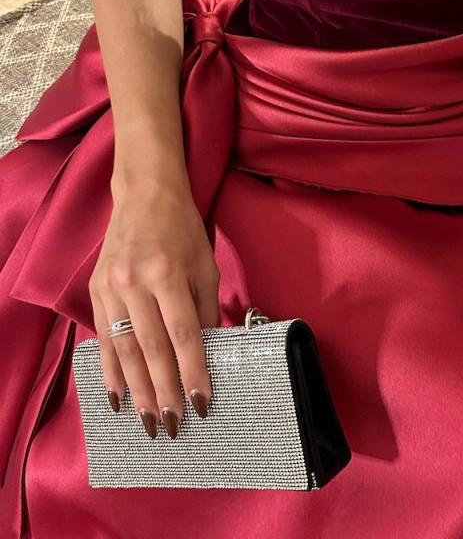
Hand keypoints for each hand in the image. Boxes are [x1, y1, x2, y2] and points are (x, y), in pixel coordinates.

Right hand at [88, 173, 219, 437]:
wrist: (144, 194)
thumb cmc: (183, 228)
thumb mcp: (205, 264)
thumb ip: (206, 309)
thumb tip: (210, 352)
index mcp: (169, 273)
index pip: (184, 334)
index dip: (193, 371)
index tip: (201, 403)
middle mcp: (136, 282)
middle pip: (151, 348)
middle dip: (163, 391)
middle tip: (172, 424)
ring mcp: (111, 287)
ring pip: (124, 349)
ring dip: (137, 390)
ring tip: (148, 420)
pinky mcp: (96, 290)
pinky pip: (104, 338)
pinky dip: (110, 371)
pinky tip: (118, 397)